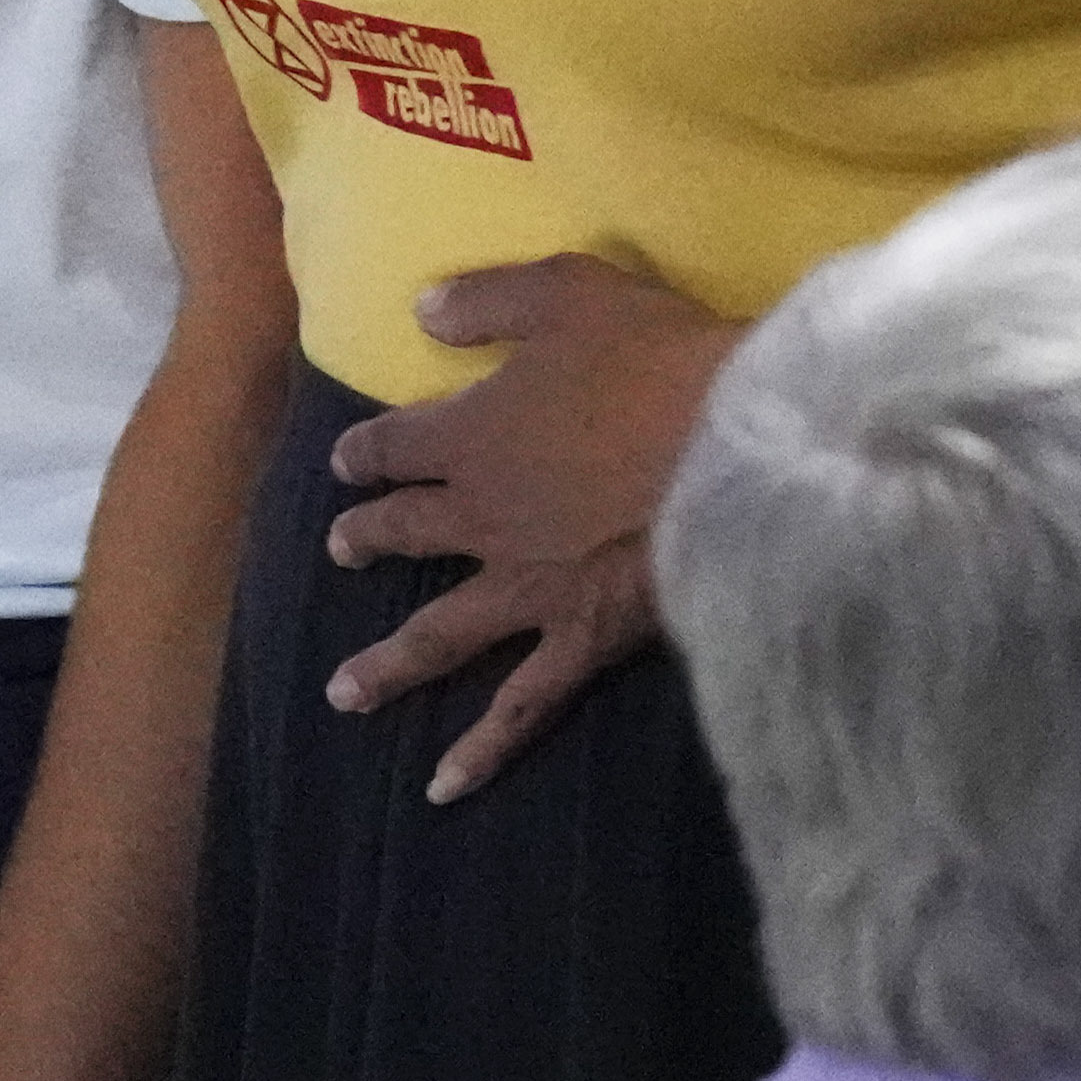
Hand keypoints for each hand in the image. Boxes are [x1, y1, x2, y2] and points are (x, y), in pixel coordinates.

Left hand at [320, 257, 734, 801]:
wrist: (738, 447)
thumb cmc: (660, 362)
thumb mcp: (571, 294)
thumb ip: (490, 301)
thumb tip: (422, 310)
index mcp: (470, 437)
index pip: (395, 446)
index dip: (366, 452)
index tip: (347, 461)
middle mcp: (482, 518)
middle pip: (408, 531)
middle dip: (369, 538)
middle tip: (341, 549)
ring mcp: (525, 588)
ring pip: (438, 633)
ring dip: (387, 663)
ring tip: (344, 692)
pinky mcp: (577, 639)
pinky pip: (519, 705)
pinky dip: (480, 750)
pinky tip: (442, 787)